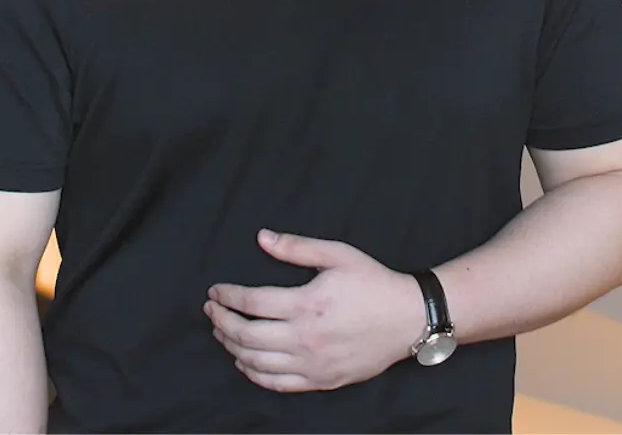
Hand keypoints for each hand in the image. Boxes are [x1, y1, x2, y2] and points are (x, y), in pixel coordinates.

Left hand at [204, 229, 424, 393]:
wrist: (409, 319)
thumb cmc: (373, 284)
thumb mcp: (337, 254)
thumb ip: (296, 247)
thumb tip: (262, 238)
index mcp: (307, 304)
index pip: (251, 303)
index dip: (227, 297)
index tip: (215, 291)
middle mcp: (306, 338)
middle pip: (247, 335)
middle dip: (222, 321)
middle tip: (212, 311)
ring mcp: (314, 364)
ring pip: (257, 362)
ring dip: (232, 347)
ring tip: (222, 332)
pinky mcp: (323, 380)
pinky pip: (278, 383)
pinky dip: (254, 374)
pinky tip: (244, 361)